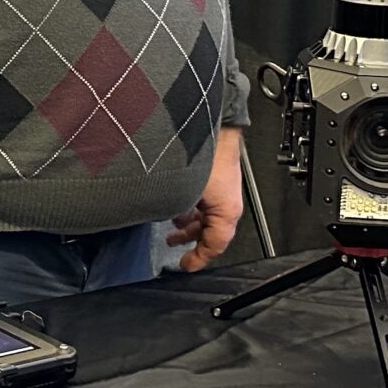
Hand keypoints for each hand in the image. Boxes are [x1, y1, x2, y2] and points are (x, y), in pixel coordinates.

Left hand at [164, 127, 246, 272]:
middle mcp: (226, 200)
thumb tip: (159, 222)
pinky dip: (190, 204)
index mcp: (227, 210)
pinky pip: (204, 197)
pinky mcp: (214, 174)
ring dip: (188, 221)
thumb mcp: (185, 193)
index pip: (215, 245)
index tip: (186, 265)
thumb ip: (176, 213)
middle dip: (190, 238)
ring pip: (206, 213)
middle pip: (210, 230)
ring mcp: (221, 188)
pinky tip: (175, 199)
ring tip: (172, 224)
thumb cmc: (204, 153)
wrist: (211, 122)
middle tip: (174, 244)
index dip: (199, 259)